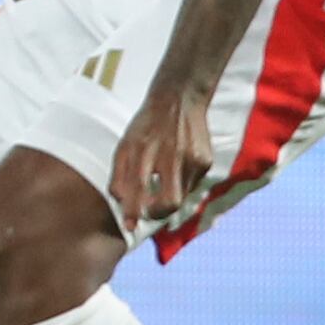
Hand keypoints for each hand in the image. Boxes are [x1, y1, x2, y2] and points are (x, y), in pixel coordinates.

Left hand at [109, 79, 213, 231]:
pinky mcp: (205, 159)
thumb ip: (119, 174)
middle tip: (150, 212)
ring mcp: (190, 158)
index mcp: (143, 150)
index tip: (129, 225)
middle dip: (158, 214)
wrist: (178, 98)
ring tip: (164, 181)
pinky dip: (182, 183)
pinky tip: (178, 167)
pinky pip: (192, 184)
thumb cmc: (146, 126)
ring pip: (181, 195)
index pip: (138, 189)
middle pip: (169, 201)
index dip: (133, 212)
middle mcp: (168, 154)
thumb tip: (120, 203)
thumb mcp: (125, 145)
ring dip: (170, 196)